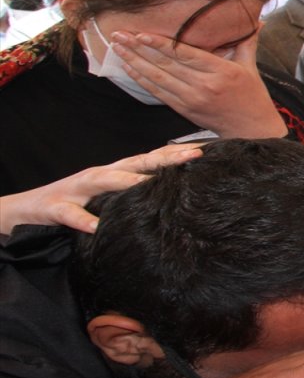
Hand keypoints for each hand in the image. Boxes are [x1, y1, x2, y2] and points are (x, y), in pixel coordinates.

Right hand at [0, 144, 202, 234]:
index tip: (205, 151)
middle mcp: (99, 175)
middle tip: (192, 155)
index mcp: (115, 173)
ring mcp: (76, 190)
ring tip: (147, 183)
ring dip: (125, 180)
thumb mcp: (110, 199)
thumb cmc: (76, 205)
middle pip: (135, 163)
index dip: (176, 154)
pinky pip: (69, 214)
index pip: (150, 160)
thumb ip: (135, 195)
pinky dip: (82, 219)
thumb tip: (174, 199)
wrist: (25, 211)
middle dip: (163, 158)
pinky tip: (95, 226)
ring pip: (103, 180)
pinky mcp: (54, 208)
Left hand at [109, 30, 287, 138]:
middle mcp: (204, 85)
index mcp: (221, 71)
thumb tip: (255, 19)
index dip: (161, 44)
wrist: (251, 130)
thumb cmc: (252, 96)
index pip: (185, 54)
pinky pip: (157, 92)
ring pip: (157, 78)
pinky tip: (128, 67)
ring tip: (117, 48)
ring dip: (134, 62)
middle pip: (165, 64)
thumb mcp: (250, 66)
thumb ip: (247, 41)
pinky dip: (141, 79)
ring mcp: (191, 99)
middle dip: (138, 48)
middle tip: (119, 35)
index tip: (141, 33)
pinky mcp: (184, 109)